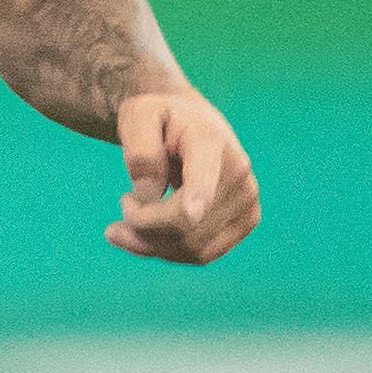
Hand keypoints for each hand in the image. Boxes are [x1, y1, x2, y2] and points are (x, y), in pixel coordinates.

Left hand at [107, 89, 258, 264]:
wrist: (188, 120)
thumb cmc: (158, 117)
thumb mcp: (137, 117)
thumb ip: (141, 153)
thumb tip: (150, 198)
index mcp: (209, 141)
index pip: (202, 183)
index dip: (191, 207)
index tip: (186, 214)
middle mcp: (238, 173)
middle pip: (185, 225)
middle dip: (142, 226)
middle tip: (123, 203)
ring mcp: (247, 200)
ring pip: (194, 249)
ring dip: (152, 243)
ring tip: (131, 215)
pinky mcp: (246, 221)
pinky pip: (204, 255)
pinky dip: (170, 251)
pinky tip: (149, 232)